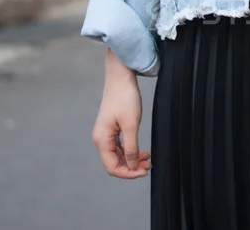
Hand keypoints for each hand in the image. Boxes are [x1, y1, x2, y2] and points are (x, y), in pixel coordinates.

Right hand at [92, 50, 151, 179]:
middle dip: (131, 167)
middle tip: (148, 165)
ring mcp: (105, 133)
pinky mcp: (111, 127)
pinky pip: (119, 146)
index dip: (129, 173)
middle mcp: (101, 139)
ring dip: (131, 159)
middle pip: (114, 163)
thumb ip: (131, 148)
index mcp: (102, 140)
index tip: (144, 171)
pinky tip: (140, 150)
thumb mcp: (131, 125)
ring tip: (147, 158)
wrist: (120, 76)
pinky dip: (129, 150)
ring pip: (117, 155)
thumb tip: (131, 166)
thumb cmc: (125, 98)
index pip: (113, 167)